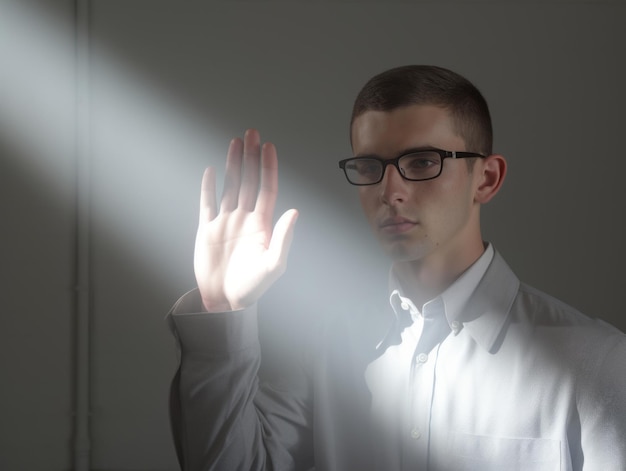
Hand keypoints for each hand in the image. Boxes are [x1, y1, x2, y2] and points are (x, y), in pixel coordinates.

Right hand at [194, 129, 297, 311]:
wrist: (224, 301)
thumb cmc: (251, 287)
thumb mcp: (272, 265)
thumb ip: (283, 238)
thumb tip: (295, 211)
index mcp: (261, 224)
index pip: (266, 188)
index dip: (268, 167)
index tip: (268, 147)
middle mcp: (244, 218)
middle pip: (248, 181)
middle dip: (250, 157)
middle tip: (251, 133)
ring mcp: (225, 222)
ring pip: (230, 186)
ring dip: (232, 165)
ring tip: (235, 142)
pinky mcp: (206, 230)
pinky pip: (207, 203)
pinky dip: (208, 187)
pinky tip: (211, 170)